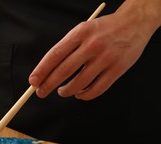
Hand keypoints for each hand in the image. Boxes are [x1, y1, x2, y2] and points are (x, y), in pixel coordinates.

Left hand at [29, 1, 158, 99]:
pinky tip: (79, 93)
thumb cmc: (103, 30)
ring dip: (66, 91)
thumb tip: (46, 71)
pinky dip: (84, 95)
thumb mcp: (83, 30)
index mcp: (80, 33)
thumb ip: (67, 48)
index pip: (55, 54)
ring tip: (62, 92)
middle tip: (40, 92)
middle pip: (64, 70)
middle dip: (48, 84)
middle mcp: (92, 45)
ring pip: (79, 83)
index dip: (42, 70)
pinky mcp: (117, 69)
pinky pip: (97, 89)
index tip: (33, 81)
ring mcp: (106, 58)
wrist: (135, 23)